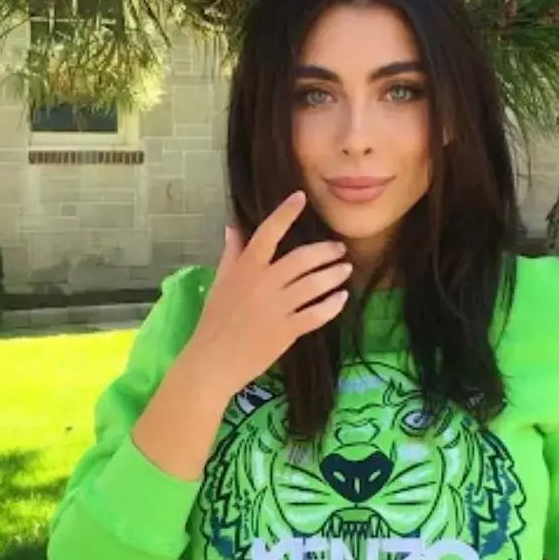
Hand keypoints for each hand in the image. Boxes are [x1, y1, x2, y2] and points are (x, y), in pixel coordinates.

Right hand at [182, 190, 350, 401]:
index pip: (268, 232)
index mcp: (245, 269)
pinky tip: (342, 298)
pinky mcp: (287, 331)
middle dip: (326, 251)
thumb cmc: (214, 322)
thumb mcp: (220, 283)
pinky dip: (333, 305)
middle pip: (303, 259)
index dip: (286, 213)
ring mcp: (277, 307)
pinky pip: (317, 314)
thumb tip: (232, 228)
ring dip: (334, 275)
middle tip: (339, 249)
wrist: (213, 361)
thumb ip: (231, 254)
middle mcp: (264, 283)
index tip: (301, 198)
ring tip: (345, 270)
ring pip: (315, 285)